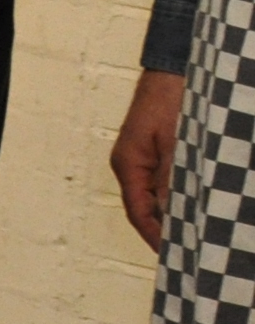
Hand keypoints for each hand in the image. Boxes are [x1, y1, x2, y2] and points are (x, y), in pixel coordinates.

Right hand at [115, 70, 187, 249]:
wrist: (175, 69)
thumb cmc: (174, 101)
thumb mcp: (177, 142)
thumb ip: (173, 178)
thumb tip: (172, 213)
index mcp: (128, 164)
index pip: (137, 210)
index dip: (154, 234)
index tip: (172, 254)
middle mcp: (131, 164)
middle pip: (145, 206)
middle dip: (164, 228)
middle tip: (189, 248)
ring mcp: (142, 158)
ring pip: (156, 194)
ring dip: (173, 211)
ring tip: (195, 230)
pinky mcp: (156, 151)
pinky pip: (164, 181)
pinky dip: (178, 194)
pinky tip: (195, 201)